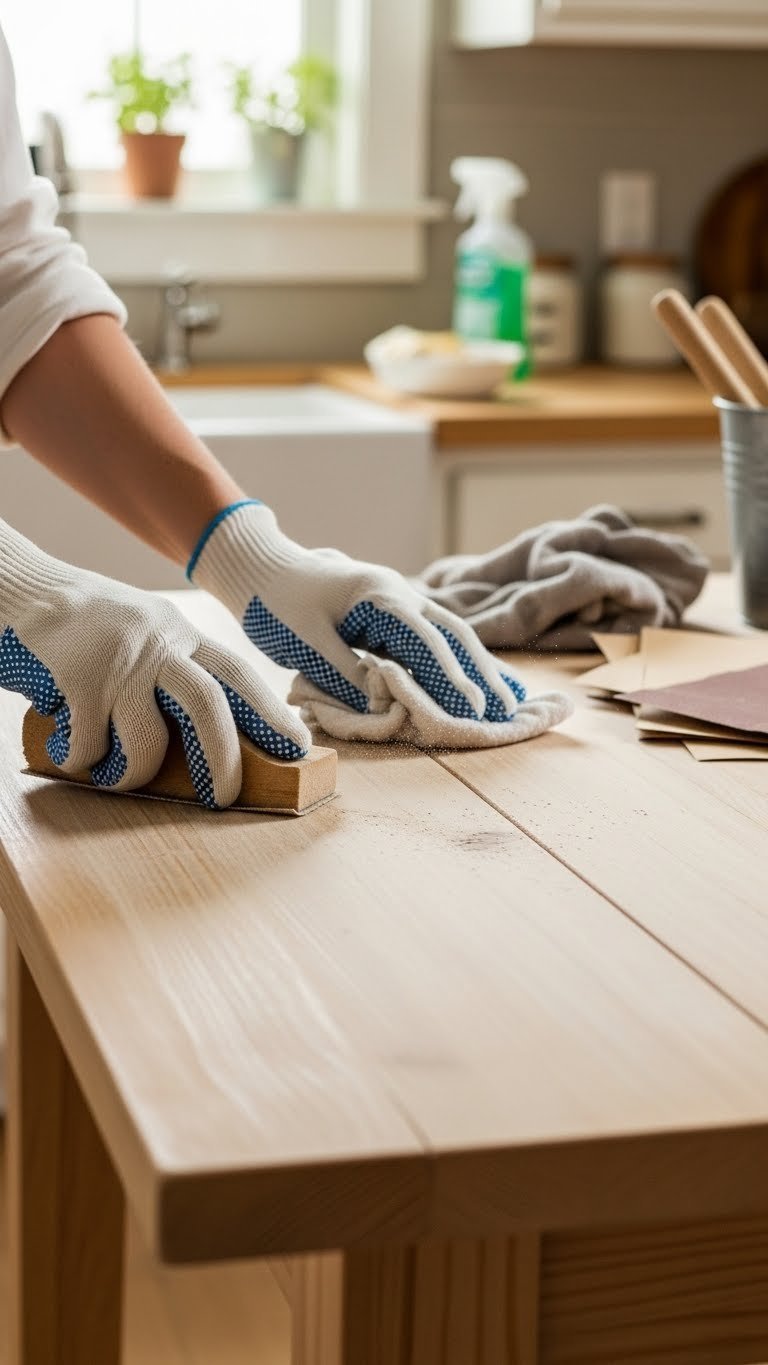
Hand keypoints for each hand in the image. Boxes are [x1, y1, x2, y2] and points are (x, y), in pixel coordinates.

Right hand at [0, 524, 309, 807]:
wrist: (22, 590)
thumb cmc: (87, 628)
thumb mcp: (145, 631)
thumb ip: (175, 667)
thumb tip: (211, 736)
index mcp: (180, 633)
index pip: (238, 673)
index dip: (270, 713)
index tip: (298, 746)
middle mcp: (157, 642)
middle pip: (206, 706)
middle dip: (223, 760)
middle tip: (225, 799)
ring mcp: (118, 660)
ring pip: (147, 739)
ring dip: (133, 775)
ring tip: (115, 777)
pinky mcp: (78, 679)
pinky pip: (92, 746)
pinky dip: (82, 761)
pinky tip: (70, 749)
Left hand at [189, 501, 524, 718]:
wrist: (260, 567)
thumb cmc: (276, 602)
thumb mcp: (305, 641)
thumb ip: (345, 671)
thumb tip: (384, 705)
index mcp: (382, 596)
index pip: (428, 640)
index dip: (452, 676)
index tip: (473, 708)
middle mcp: (399, 595)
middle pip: (454, 634)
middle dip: (482, 672)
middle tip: (511, 708)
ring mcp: (398, 602)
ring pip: (448, 636)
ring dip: (476, 666)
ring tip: (506, 699)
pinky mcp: (390, 614)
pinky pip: (431, 639)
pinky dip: (453, 661)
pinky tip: (472, 681)